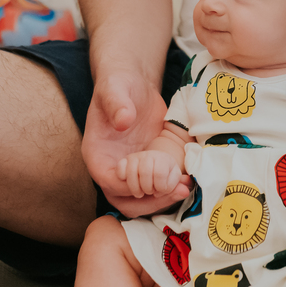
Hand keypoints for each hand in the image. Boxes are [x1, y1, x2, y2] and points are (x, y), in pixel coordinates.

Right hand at [83, 70, 190, 216]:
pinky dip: (171, 189)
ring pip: (142, 199)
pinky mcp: (148, 168)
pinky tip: (188, 180)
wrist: (135, 85)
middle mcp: (112, 167)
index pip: (108, 181)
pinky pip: (157, 187)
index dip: (128, 186)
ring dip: (163, 198)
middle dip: (150, 201)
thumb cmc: (119, 85)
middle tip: (175, 191)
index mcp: (97, 153)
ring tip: (185, 188)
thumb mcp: (115, 88)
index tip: (150, 182)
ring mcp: (131, 170)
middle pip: (124, 200)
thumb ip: (117, 103)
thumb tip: (123, 120)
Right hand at [116, 149, 183, 198]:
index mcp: (167, 160)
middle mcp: (151, 155)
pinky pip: (120, 170)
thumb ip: (173, 195)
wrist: (143, 191)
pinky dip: (123, 180)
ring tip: (140, 193)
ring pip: (132, 170)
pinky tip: (128, 185)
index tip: (160, 192)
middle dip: (147, 188)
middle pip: (145, 171)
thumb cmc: (156, 193)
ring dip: (134, 188)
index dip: (160, 188)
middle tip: (149, 193)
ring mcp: (136, 157)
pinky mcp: (123, 161)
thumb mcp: (166, 196)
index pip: (161, 173)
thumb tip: (185, 191)